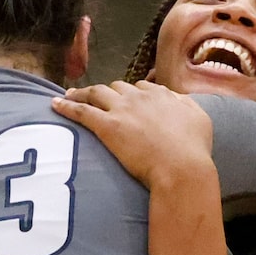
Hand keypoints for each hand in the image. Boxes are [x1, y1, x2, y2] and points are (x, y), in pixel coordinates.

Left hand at [52, 80, 215, 192]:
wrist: (182, 167)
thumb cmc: (195, 150)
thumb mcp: (200, 119)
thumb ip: (187, 105)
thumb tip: (178, 99)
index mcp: (162, 95)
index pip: (142, 87)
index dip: (133, 93)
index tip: (127, 100)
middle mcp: (140, 97)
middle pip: (118, 87)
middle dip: (107, 92)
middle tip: (98, 99)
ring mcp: (122, 110)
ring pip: (96, 92)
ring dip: (83, 92)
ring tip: (71, 95)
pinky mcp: (107, 126)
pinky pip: (81, 111)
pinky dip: (66, 106)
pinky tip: (55, 104)